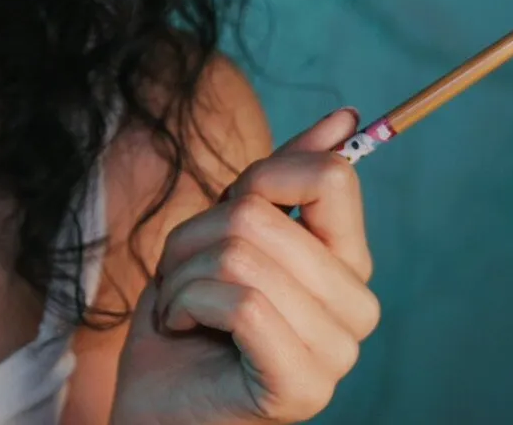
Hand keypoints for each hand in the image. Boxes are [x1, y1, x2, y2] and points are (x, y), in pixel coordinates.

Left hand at [110, 108, 378, 424]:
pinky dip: (187, 305)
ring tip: (181, 306)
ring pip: (242, 257)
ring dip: (182, 275)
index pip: (330, 177)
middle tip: (183, 277)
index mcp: (347, 264)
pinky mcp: (304, 387)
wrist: (155, 403)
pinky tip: (184, 329)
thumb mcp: (225, 232)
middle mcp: (357, 308)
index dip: (262, 177)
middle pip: (262, 216)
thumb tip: (346, 116)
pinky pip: (242, 303)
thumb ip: (280, 180)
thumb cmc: (188, 320)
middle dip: (194, 237)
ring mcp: (337, 353)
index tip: (229, 208)